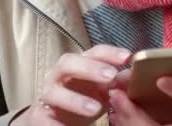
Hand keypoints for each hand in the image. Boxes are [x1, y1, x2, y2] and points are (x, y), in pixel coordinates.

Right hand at [12, 45, 131, 125]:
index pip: (92, 52)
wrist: (55, 121)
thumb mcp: (102, 90)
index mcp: (77, 65)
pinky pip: (44, 118)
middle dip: (89, 68)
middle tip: (111, 76)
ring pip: (54, 92)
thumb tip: (132, 76)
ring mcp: (47, 95)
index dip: (109, 52)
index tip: (127, 57)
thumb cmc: (82, 99)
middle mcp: (59, 75)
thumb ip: (116, 83)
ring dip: (75, 100)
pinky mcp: (39, 116)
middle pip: (68, 63)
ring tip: (96, 109)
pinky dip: (56, 124)